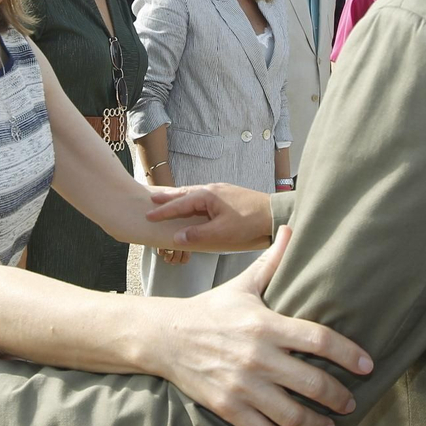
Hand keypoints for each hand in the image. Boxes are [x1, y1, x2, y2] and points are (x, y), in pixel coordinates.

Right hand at [147, 183, 274, 250]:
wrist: (277, 216)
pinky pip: (205, 197)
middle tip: (152, 198)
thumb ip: (197, 235)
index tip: (149, 215)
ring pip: (196, 194)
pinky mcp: (231, 197)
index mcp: (208, 196)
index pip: (180, 204)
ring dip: (181, 198)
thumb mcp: (221, 233)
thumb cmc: (250, 224)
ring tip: (170, 200)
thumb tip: (176, 236)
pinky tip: (196, 206)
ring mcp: (223, 191)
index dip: (163, 211)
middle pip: (185, 193)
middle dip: (168, 197)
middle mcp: (213, 189)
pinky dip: (194, 200)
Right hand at [160, 226, 372, 425]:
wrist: (165, 336)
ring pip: (292, 414)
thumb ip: (272, 262)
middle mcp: (258, 356)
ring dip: (318, 424)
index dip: (348, 353)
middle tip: (351, 402)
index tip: (367, 365)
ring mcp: (242, 385)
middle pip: (312, 383)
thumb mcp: (242, 285)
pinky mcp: (227, 407)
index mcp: (266, 324)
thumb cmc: (210, 310)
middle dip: (339, 397)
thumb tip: (292, 228)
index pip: (318, 339)